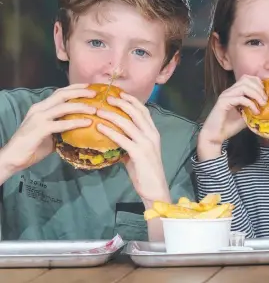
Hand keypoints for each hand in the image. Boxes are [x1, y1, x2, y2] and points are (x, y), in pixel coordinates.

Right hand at [0, 84, 95, 174]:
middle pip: (62, 94)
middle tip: (95, 93)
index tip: (90, 87)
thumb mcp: (50, 135)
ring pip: (63, 106)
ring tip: (94, 109)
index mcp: (41, 108)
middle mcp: (39, 109)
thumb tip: (80, 129)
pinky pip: (61, 124)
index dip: (75, 88)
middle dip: (80, 92)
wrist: (13, 158)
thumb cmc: (31, 147)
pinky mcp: (40, 129)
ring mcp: (39, 118)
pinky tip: (87, 123)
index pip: (59, 92)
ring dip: (81, 106)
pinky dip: (75, 122)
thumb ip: (62, 129)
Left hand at [96, 92, 169, 206]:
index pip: (143, 111)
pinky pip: (122, 138)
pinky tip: (99, 127)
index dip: (131, 100)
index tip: (119, 93)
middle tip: (107, 97)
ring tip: (98, 110)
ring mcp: (146, 143)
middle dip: (121, 102)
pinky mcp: (139, 153)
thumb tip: (112, 135)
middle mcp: (151, 134)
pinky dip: (110, 131)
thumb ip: (128, 142)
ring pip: (127, 123)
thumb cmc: (145, 172)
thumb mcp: (138, 152)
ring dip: (111, 115)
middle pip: (136, 112)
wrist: (154, 188)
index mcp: (153, 133)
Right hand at [198, 75, 266, 160]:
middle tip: (265, 101)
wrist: (215, 135)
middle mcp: (229, 91)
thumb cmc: (229, 126)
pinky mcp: (223, 102)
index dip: (258, 83)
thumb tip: (267, 104)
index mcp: (234, 92)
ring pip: (244, 86)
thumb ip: (253, 107)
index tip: (265, 95)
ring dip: (256, 94)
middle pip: (246, 79)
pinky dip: (250, 103)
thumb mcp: (246, 115)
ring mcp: (225, 96)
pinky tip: (255, 111)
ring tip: (262, 104)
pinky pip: (240, 98)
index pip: (247, 78)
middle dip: (259, 88)